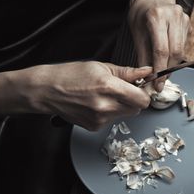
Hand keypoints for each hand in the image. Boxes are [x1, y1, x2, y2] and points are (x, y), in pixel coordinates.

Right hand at [25, 62, 151, 130]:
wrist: (47, 90)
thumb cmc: (70, 75)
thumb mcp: (102, 67)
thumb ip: (127, 72)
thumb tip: (146, 72)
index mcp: (109, 87)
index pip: (143, 99)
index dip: (145, 93)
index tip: (142, 88)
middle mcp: (106, 105)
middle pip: (137, 109)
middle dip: (134, 99)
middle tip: (124, 90)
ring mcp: (100, 119)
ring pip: (126, 114)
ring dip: (122, 106)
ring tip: (105, 95)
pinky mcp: (95, 127)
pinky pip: (112, 120)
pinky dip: (110, 112)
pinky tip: (97, 103)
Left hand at [128, 0, 190, 91]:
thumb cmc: (141, 12)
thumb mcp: (137, 33)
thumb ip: (143, 56)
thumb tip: (147, 77)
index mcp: (157, 16)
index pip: (161, 49)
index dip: (160, 70)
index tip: (157, 83)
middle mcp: (173, 15)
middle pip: (175, 52)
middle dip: (168, 70)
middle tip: (161, 83)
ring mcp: (184, 18)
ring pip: (181, 50)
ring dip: (172, 65)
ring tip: (162, 72)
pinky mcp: (189, 23)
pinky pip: (184, 45)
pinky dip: (176, 56)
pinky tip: (168, 58)